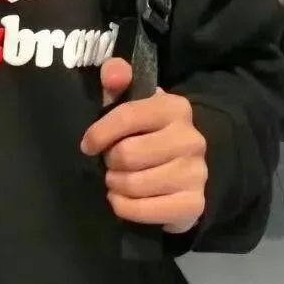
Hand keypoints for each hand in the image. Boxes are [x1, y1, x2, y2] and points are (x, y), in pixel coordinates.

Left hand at [80, 58, 206, 234]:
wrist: (186, 167)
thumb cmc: (149, 130)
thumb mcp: (132, 101)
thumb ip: (118, 79)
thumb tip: (112, 72)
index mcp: (174, 107)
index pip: (127, 116)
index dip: (100, 133)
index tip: (87, 145)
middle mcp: (191, 138)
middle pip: (128, 154)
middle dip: (110, 161)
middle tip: (110, 162)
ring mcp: (196, 173)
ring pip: (135, 184)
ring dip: (115, 185)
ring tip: (116, 179)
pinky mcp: (195, 204)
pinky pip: (146, 211)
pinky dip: (125, 208)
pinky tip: (121, 199)